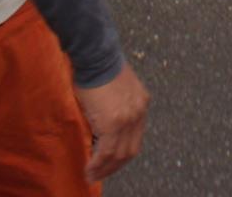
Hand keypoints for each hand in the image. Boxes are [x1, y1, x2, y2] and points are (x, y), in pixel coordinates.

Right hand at [76, 63, 149, 182]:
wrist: (95, 55)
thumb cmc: (99, 67)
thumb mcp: (115, 89)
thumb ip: (115, 107)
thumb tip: (101, 127)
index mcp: (141, 103)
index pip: (135, 137)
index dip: (123, 153)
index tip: (110, 162)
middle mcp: (139, 112)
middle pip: (131, 149)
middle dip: (115, 165)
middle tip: (101, 174)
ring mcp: (128, 118)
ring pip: (119, 154)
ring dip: (105, 168)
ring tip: (92, 176)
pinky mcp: (114, 122)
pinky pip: (106, 151)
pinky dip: (98, 163)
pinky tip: (90, 169)